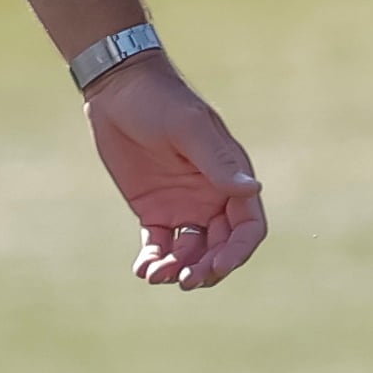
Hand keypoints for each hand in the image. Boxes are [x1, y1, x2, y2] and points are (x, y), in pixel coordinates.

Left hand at [83, 57, 267, 290]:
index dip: (238, 251)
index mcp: (231, 179)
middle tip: (185, 281)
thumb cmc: (162, 103)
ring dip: (180, 268)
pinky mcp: (154, 209)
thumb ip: (217, 161)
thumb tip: (252, 189)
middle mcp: (213, 198)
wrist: (120, 91)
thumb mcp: (189, 129)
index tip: (216, 267)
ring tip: (157, 276)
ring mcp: (184, 206)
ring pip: (191, 250)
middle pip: (222, 246)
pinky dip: (155, 260)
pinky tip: (143, 270)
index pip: (248, 226)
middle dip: (208, 268)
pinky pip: (160, 243)